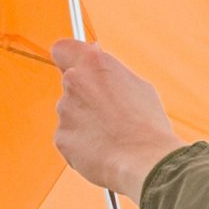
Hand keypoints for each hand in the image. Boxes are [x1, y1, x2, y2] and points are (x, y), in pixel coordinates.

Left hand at [52, 37, 182, 195]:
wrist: (145, 160)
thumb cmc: (147, 123)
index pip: (62, 48)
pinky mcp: (61, 137)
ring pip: (70, 113)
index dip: (69, 58)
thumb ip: (110, 71)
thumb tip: (95, 54)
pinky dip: (82, 144)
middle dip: (85, 96)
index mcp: (94, 63)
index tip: (79, 66)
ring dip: (85, 121)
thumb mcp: (138, 85)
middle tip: (111, 112)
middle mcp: (74, 82)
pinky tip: (104, 150)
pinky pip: (70, 138)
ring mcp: (64, 111)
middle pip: (70, 84)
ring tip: (112, 135)